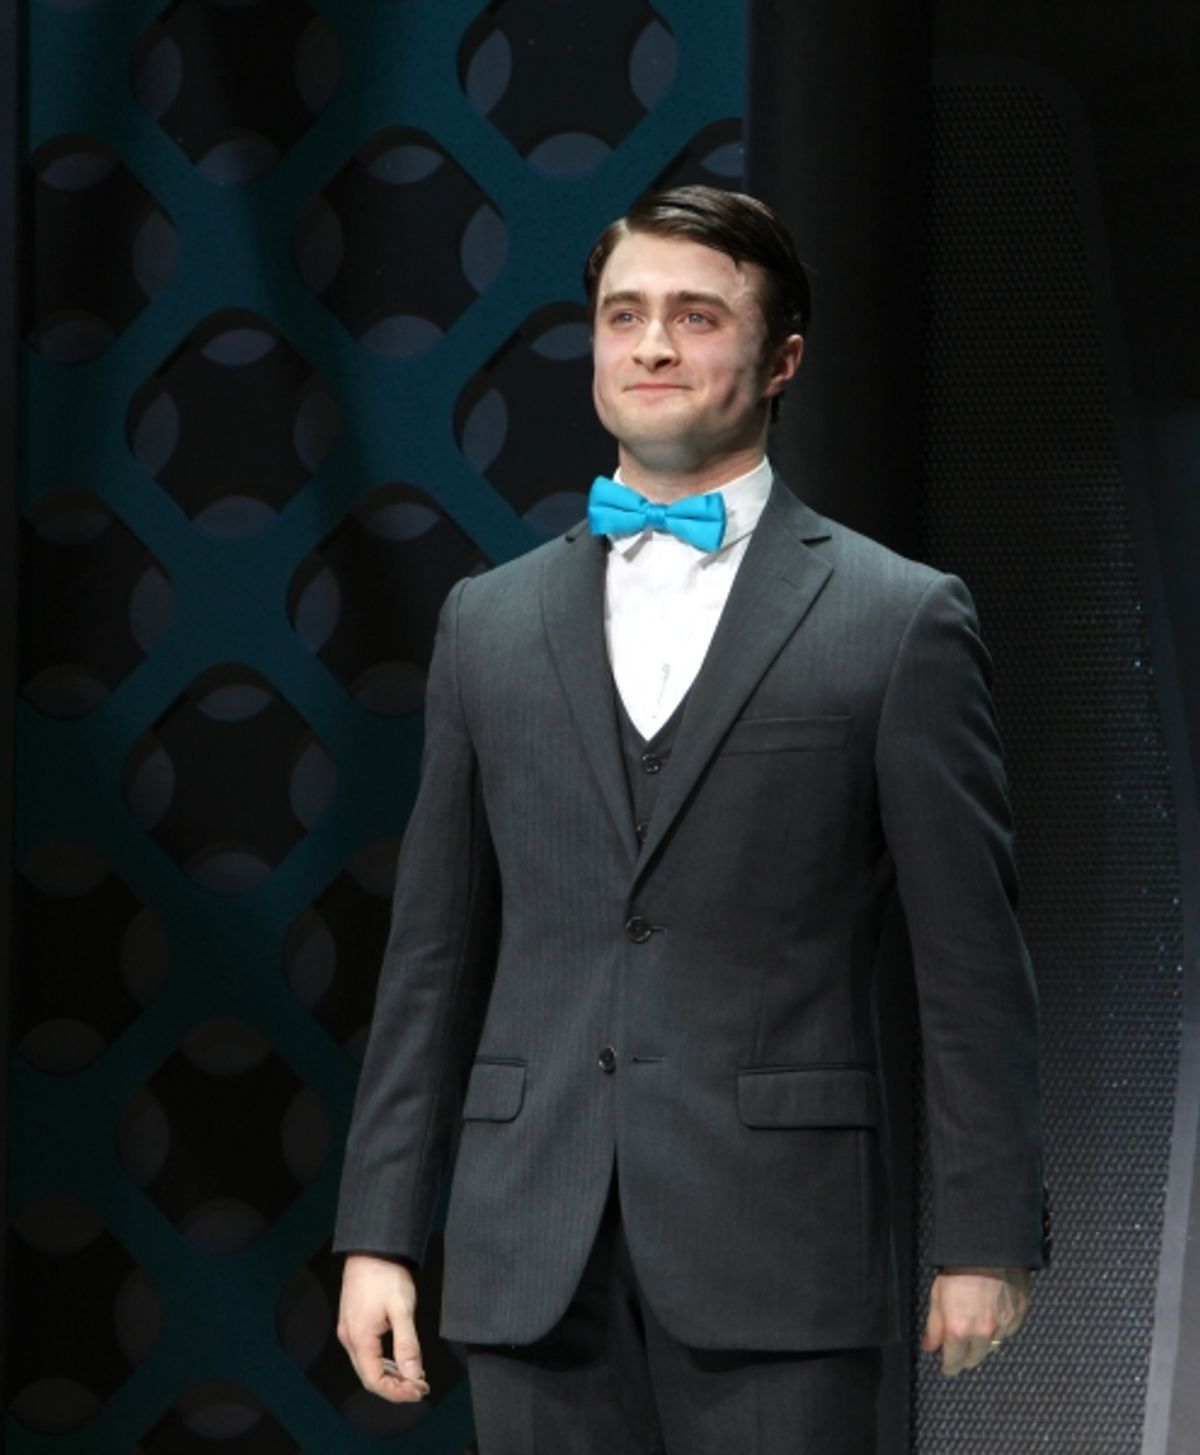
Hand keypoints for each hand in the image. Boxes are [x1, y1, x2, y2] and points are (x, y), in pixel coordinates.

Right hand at [337, 1253, 429, 1402]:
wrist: (371, 1248)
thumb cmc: (385, 1274)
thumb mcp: (402, 1309)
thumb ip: (407, 1344)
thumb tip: (413, 1375)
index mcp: (359, 1338)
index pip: (374, 1380)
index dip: (397, 1392)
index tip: (419, 1392)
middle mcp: (349, 1338)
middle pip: (370, 1376)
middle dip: (396, 1387)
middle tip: (421, 1388)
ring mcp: (350, 1330)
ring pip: (368, 1365)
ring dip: (391, 1375)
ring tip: (415, 1377)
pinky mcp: (354, 1322)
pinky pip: (367, 1351)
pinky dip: (384, 1361)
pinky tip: (400, 1360)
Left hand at [921, 1266, 1030, 1376]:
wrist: (988, 1249)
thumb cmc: (957, 1268)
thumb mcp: (937, 1295)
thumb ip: (934, 1326)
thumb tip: (929, 1347)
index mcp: (959, 1330)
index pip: (954, 1361)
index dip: (949, 1367)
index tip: (947, 1368)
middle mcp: (983, 1334)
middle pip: (975, 1359)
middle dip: (965, 1358)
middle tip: (959, 1352)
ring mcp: (1004, 1326)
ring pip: (992, 1346)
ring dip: (982, 1344)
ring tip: (975, 1333)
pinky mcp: (1018, 1315)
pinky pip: (1008, 1331)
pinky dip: (999, 1329)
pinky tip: (992, 1317)